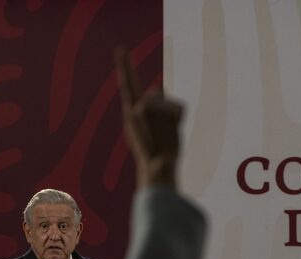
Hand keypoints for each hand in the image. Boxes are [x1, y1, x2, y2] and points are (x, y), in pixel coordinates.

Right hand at [115, 47, 183, 188]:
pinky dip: (179, 118)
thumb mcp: (143, 129)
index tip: (121, 50)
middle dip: (161, 106)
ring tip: (164, 132)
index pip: (127, 85)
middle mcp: (136, 108)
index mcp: (130, 114)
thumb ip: (147, 109)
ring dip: (171, 115)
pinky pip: (178, 107)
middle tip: (149, 106)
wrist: (156, 165)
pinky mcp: (159, 110)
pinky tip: (171, 130)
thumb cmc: (152, 152)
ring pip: (167, 101)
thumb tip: (158, 90)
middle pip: (156, 94)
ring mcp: (146, 108)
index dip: (124, 66)